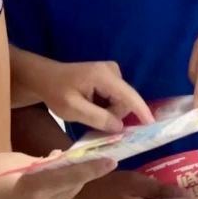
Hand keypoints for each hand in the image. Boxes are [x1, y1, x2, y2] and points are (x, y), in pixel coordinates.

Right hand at [0, 152, 116, 198]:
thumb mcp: (11, 159)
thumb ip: (38, 162)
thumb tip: (58, 161)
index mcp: (32, 188)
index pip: (69, 175)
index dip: (92, 168)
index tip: (111, 161)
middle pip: (67, 190)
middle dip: (78, 175)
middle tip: (88, 159)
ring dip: (62, 186)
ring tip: (58, 169)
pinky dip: (47, 196)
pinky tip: (36, 186)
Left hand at [23, 57, 154, 131]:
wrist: (44, 78)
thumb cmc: (55, 92)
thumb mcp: (73, 109)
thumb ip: (98, 118)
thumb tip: (120, 128)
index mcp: (103, 76)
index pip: (129, 95)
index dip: (142, 111)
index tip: (153, 125)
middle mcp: (112, 70)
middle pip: (125, 101)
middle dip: (115, 116)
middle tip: (92, 121)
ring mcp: (111, 72)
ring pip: (121, 101)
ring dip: (110, 112)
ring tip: (89, 112)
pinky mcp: (109, 77)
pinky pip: (116, 97)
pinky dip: (108, 107)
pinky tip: (93, 108)